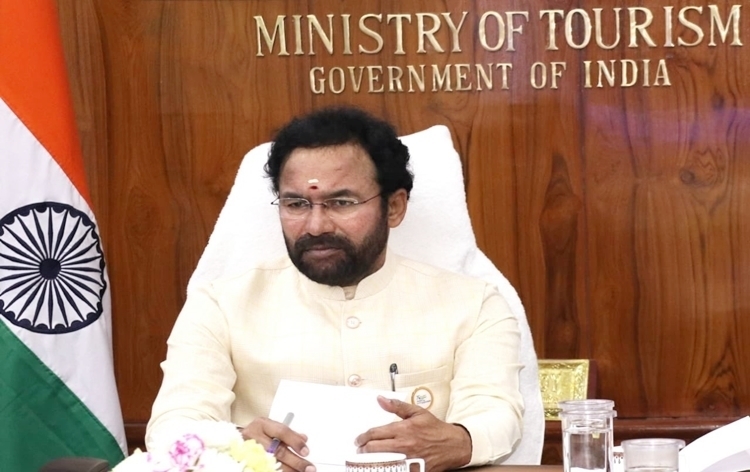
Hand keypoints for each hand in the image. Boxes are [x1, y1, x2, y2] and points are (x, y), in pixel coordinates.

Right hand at [239, 417, 315, 471]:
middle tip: (308, 467)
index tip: (306, 451)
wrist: (236, 441)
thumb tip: (304, 439)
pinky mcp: (247, 462)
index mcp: (261, 425)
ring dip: (288, 470)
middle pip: (277, 451)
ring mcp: (248, 451)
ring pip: (271, 463)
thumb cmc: (256, 434)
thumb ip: (287, 434)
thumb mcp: (270, 428)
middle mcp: (254, 436)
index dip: (295, 441)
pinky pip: (265, 469)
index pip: (281, 432)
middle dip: (295, 461)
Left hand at [354, 396, 471, 471]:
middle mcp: (404, 445)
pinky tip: (383, 466)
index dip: (363, 437)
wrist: (453, 445)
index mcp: (403, 429)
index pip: (375, 433)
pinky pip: (395, 471)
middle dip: (363, 449)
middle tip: (361, 449)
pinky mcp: (414, 470)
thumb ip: (397, 406)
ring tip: (367, 459)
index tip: (359, 439)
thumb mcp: (417, 412)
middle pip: (374, 448)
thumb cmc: (435, 429)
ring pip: (382, 462)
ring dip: (371, 461)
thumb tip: (381, 400)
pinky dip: (386, 468)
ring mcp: (408, 459)